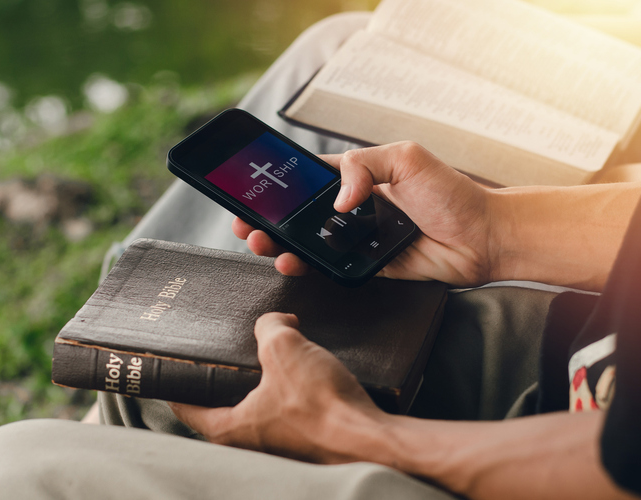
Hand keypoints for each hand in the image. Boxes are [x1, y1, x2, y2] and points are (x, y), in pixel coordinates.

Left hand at [170, 312, 386, 463]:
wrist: (372, 439)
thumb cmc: (323, 407)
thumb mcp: (285, 347)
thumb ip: (269, 326)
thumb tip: (274, 323)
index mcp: (229, 428)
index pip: (184, 406)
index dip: (177, 380)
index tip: (172, 361)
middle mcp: (249, 443)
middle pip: (221, 404)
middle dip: (224, 375)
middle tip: (226, 349)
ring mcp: (278, 445)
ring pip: (257, 407)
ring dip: (260, 382)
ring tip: (268, 353)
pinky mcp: (306, 441)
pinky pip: (287, 411)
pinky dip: (288, 391)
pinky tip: (302, 370)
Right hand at [233, 142, 496, 286]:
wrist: (483, 238)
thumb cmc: (453, 193)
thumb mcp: (406, 159)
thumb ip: (363, 166)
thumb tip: (336, 201)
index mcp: (357, 176)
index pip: (307, 179)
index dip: (278, 185)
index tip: (252, 189)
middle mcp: (353, 206)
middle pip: (299, 213)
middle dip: (269, 218)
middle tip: (248, 224)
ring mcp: (357, 237)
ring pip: (308, 242)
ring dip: (280, 243)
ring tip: (263, 243)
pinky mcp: (366, 265)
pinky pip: (330, 267)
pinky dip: (307, 266)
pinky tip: (292, 262)